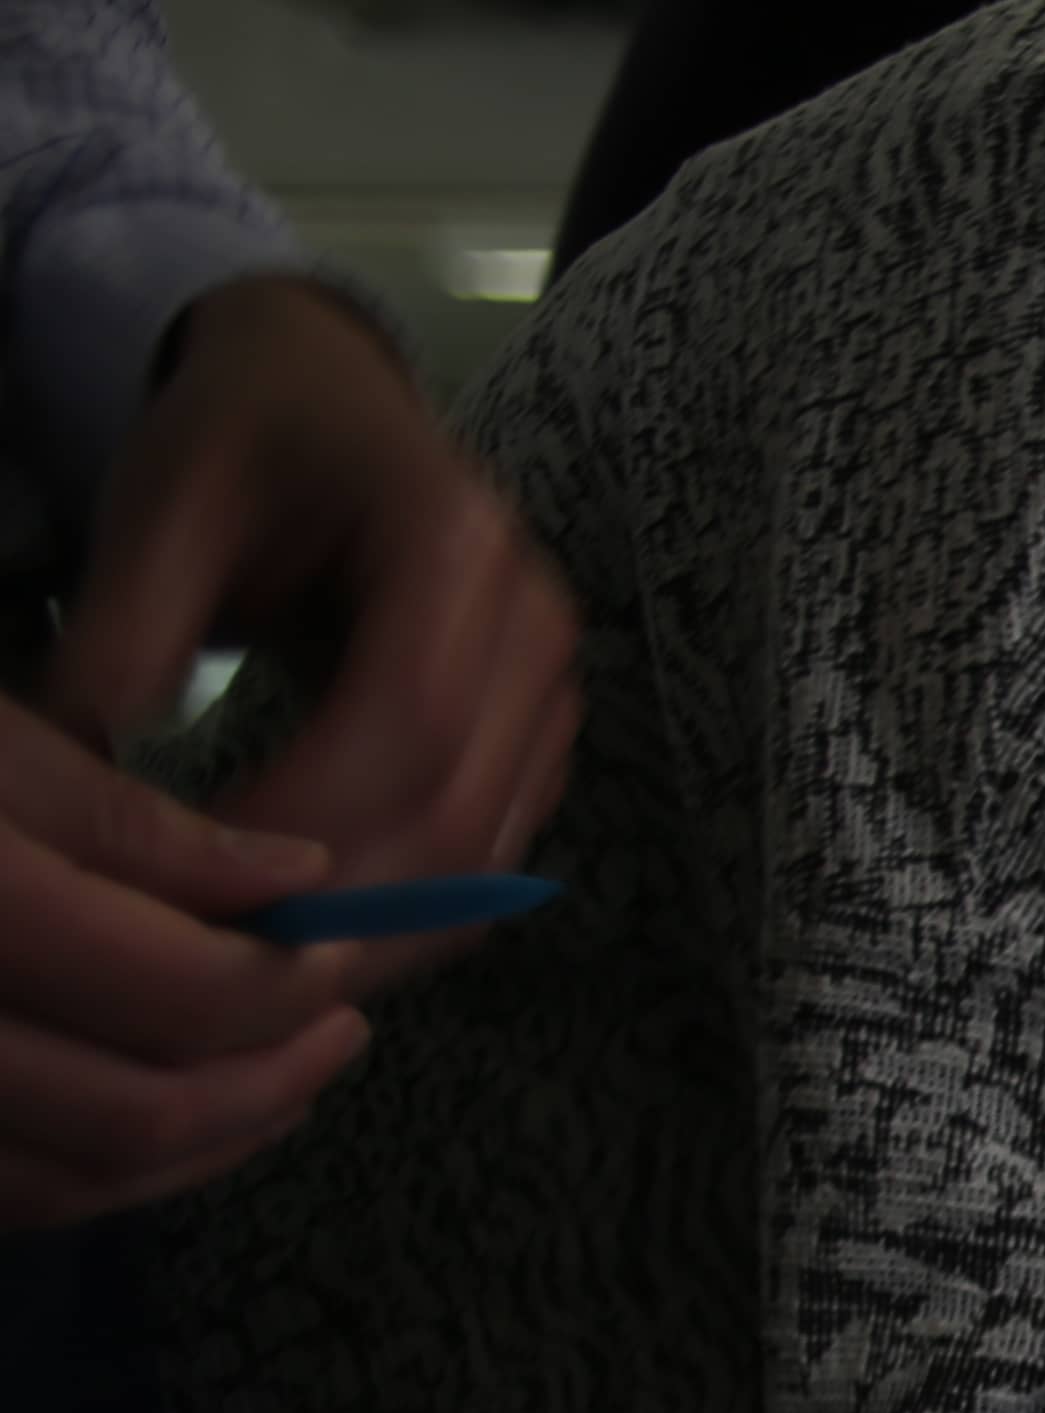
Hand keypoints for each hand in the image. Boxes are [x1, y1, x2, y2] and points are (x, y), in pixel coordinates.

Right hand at [0, 697, 367, 1224]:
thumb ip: (120, 822)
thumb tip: (294, 883)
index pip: (166, 990)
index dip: (282, 983)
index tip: (338, 944)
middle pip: (130, 1111)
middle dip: (263, 1080)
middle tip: (337, 1024)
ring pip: (69, 1181)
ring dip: (202, 1143)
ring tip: (278, 1076)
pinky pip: (3, 1197)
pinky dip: (102, 1173)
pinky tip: (165, 1116)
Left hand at [51, 278, 580, 911]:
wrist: (325, 402)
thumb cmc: (242, 441)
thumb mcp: (161, 503)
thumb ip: (125, 630)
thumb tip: (83, 777)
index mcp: (453, 542)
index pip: (409, 726)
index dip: (311, 826)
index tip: (197, 887)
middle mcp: (535, 621)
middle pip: (460, 808)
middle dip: (345, 906)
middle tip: (223, 966)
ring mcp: (553, 687)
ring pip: (486, 853)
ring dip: (381, 931)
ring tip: (264, 970)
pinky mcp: (541, 738)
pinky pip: (491, 853)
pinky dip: (411, 912)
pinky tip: (322, 937)